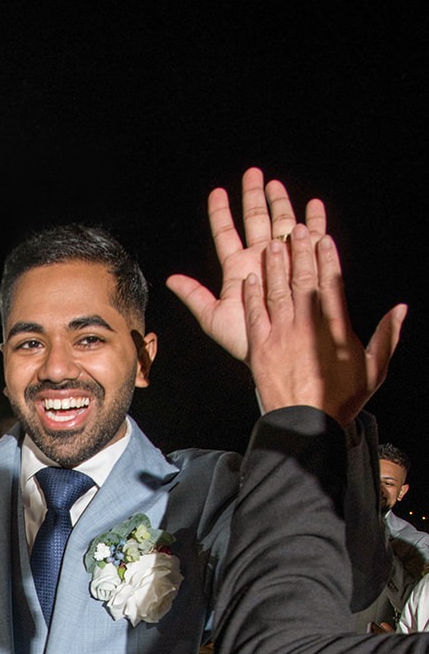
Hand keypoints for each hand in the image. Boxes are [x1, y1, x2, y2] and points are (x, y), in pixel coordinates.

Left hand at [167, 168, 326, 364]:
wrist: (273, 354)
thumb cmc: (244, 339)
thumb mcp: (214, 317)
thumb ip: (194, 296)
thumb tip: (170, 279)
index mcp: (237, 268)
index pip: (225, 233)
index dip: (220, 212)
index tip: (217, 193)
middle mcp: (259, 260)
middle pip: (254, 221)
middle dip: (253, 197)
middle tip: (253, 174)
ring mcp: (282, 261)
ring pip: (280, 225)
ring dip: (279, 204)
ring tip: (276, 184)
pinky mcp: (304, 267)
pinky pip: (311, 241)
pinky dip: (314, 223)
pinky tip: (313, 206)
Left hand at [242, 226, 405, 423]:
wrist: (307, 424)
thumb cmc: (342, 400)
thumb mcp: (374, 369)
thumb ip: (387, 336)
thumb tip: (401, 309)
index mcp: (336, 328)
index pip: (331, 284)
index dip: (327, 259)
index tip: (324, 238)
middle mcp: (308, 325)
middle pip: (303, 280)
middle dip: (300, 252)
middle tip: (297, 229)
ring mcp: (282, 335)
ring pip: (278, 292)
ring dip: (276, 266)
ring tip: (275, 243)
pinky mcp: (261, 348)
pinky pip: (255, 314)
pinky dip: (253, 295)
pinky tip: (251, 278)